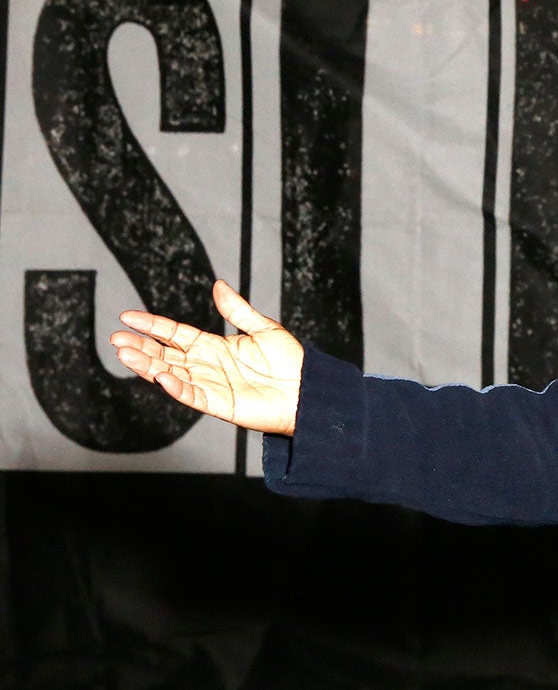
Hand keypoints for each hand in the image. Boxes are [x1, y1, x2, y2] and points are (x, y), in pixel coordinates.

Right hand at [110, 280, 304, 435]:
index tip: (127, 316)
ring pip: (171, 374)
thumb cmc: (291, 362)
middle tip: (116, 337)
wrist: (309, 390)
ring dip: (147, 365)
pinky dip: (176, 388)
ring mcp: (211, 385)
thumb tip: (219, 285)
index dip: (152, 325)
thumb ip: (237, 310)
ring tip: (125, 353)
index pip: (174, 333)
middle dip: (140, 346)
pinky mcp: (220, 404)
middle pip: (165, 354)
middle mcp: (207, 366)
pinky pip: (192, 396)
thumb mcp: (264, 328)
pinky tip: (160, 377)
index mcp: (214, 346)